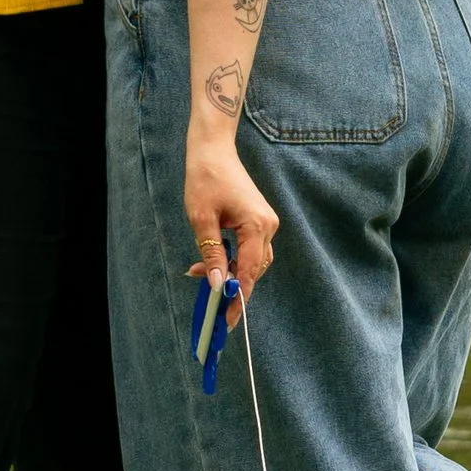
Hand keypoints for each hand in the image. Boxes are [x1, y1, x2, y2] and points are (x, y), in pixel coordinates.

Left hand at [185, 132, 279, 295]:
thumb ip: (210, 252)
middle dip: (232, 286)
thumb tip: (215, 284)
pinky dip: (235, 260)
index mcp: (257, 226)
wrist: (214, 151)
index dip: (238, 297)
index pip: (249, 272)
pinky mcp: (260, 221)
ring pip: (254, 262)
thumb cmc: (205, 179)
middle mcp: (268, 227)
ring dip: (232, 273)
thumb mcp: (201, 218)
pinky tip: (215, 261)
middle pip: (255, 270)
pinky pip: (252, 250)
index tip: (226, 319)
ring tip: (206, 276)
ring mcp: (267, 224)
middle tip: (210, 301)